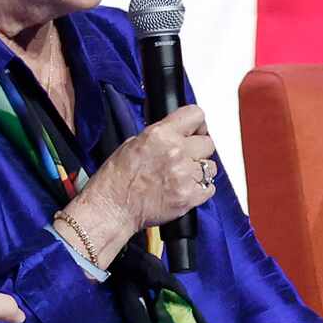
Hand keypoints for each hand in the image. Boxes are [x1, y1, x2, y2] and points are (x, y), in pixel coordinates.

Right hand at [68, 105, 216, 253]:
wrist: (111, 208)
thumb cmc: (116, 179)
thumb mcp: (133, 144)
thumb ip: (161, 136)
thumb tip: (178, 132)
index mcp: (160, 134)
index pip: (196, 115)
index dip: (198, 124)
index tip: (196, 131)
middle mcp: (175, 152)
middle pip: (208, 143)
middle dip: (198, 150)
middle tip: (186, 158)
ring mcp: (184, 175)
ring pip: (211, 167)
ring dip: (200, 171)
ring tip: (182, 177)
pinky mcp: (189, 197)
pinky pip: (210, 188)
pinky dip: (201, 190)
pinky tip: (185, 189)